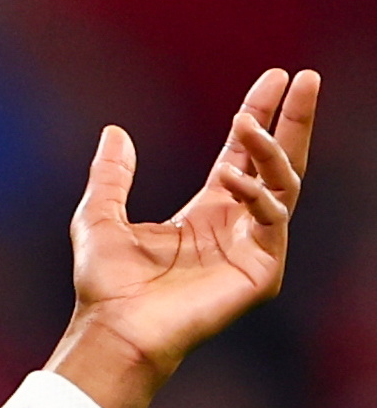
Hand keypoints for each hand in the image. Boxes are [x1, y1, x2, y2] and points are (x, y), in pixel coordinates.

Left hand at [46, 67, 319, 407]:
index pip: (243, 155)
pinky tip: (233, 180)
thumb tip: (114, 131)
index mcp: (206, 212)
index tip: (274, 77)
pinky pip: (273, 219)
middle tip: (308, 78)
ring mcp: (253, 247)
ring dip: (270, 149)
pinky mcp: (262, 270)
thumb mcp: (99, 216)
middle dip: (294, 120)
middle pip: (278, 162)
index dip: (259, 115)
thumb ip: (111, 175)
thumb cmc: (106, 286)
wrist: (114, 330)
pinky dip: (258, 195)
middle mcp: (236, 225)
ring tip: (247, 121)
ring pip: (283, 184)